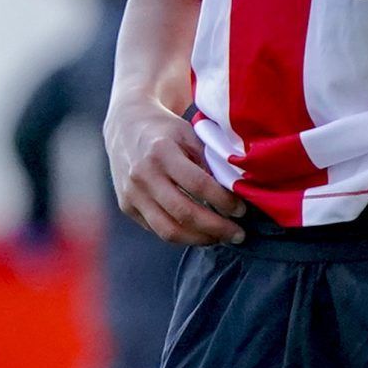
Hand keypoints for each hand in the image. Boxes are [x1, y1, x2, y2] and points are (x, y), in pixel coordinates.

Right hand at [104, 96, 247, 245]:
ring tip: (220, 238)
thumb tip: (235, 191)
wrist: (125, 127)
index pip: (199, 184)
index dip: (223, 201)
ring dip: (199, 239)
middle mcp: (143, 175)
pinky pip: (156, 229)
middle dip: (216, 228)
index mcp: (162, 152)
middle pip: (184, 213)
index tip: (241, 210)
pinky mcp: (126, 206)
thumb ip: (208, 161)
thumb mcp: (189, 134)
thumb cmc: (165, 131)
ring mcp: (132, 194)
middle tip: (237, 234)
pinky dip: (182, 235)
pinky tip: (199, 233)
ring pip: (168, 230)